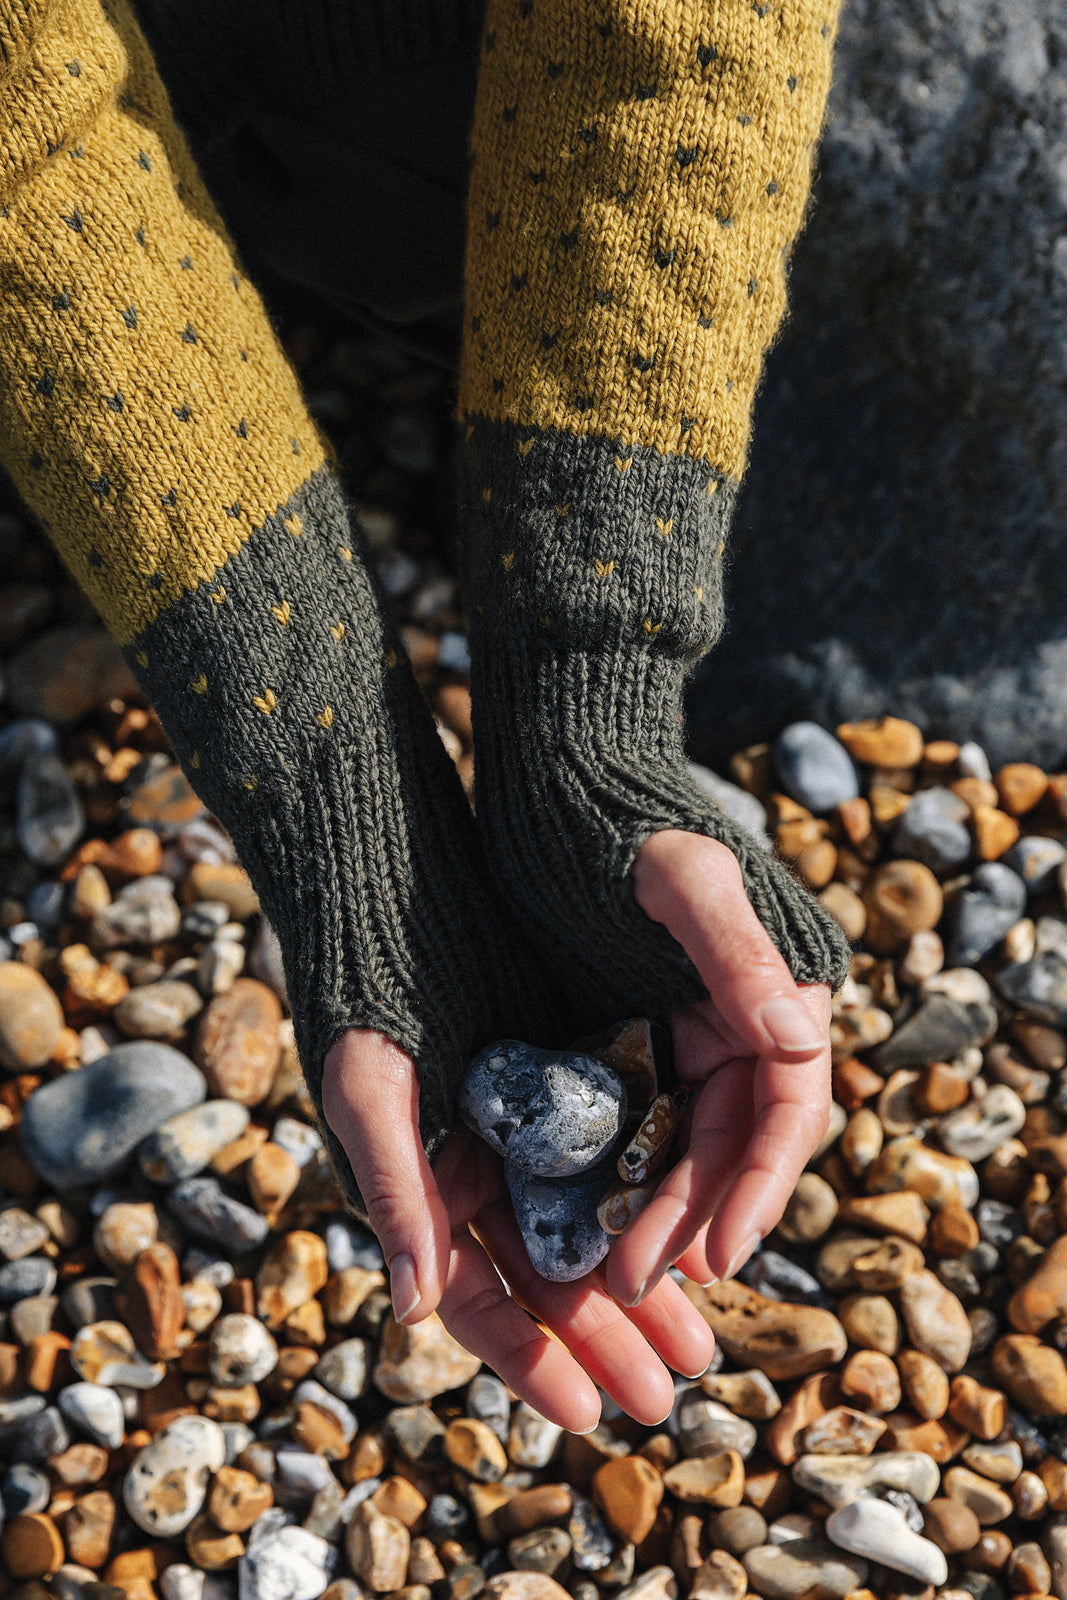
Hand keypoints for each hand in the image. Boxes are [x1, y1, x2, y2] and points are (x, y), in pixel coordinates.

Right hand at [322, 1028, 715, 1431]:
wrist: (398, 884)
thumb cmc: (369, 992)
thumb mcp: (373, 1087)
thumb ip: (394, 1189)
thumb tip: (412, 1312)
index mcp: (426, 1188)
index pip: (475, 1295)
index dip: (528, 1355)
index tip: (585, 1411)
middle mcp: (482, 1172)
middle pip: (547, 1278)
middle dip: (604, 1340)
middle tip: (666, 1395)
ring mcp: (533, 1131)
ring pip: (594, 1230)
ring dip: (642, 1292)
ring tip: (698, 1347)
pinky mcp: (579, 1082)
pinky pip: (623, 1160)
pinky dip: (655, 1206)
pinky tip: (703, 1245)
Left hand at [604, 830, 832, 1306]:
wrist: (559, 789)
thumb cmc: (628, 824)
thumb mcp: (685, 877)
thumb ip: (738, 952)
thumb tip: (798, 1036)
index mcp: (774, 994)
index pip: (786, 1107)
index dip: (760, 1184)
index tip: (722, 1249)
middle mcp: (737, 1027)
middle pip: (728, 1145)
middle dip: (693, 1218)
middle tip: (639, 1280)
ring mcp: (678, 1040)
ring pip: (676, 1150)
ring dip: (652, 1214)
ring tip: (611, 1276)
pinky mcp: (622, 1045)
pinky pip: (623, 1128)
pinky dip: (609, 1178)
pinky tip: (577, 1225)